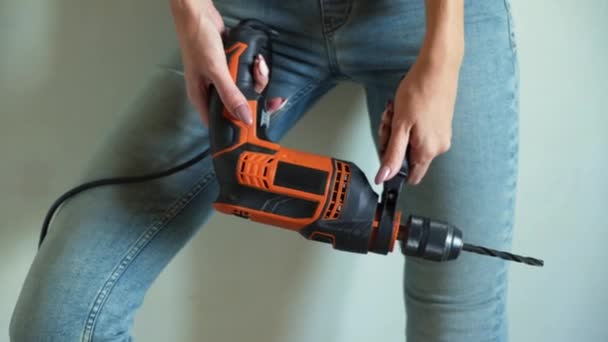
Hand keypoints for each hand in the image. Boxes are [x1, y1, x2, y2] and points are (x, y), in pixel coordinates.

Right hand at [169, 0, 281, 124]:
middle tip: (260, 83)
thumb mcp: (216, 71)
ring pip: (246, 89)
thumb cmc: (197, 41)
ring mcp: (223, 79)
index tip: (255, 125)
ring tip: (257, 64)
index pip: (221, 122)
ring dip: (257, 78)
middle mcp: (212, 91)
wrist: (198, 14)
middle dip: (254, 96)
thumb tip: (244, 118)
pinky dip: (254, 68)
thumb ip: (230, 95)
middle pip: (239, 105)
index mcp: (202, 98)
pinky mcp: (232, 67)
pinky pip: (248, 75)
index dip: (238, 126)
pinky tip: (256, 59)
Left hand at [375, 53, 460, 184]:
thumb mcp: (399, 126)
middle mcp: (439, 147)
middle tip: (390, 121)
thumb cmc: (418, 92)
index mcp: (428, 151)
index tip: (387, 148)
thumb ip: (392, 154)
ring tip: (397, 110)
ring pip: (411, 142)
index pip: (411, 176)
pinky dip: (408, 122)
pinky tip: (406, 108)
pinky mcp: (441, 124)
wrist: (437, 67)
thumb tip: (384, 178)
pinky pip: (420, 132)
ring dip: (399, 129)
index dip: (394, 166)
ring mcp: (442, 135)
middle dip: (393, 140)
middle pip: (407, 156)